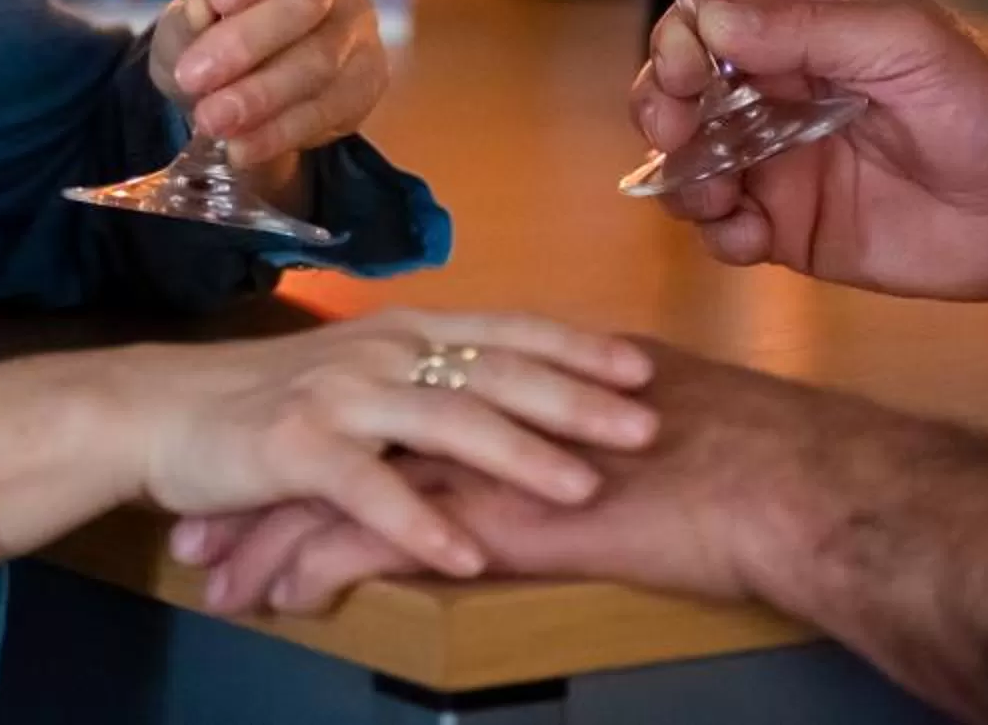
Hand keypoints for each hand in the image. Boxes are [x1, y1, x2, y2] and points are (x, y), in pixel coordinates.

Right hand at [131, 312, 656, 578]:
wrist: (160, 411)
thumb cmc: (272, 399)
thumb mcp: (364, 378)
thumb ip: (430, 383)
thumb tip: (518, 400)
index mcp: (406, 331)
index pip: (509, 331)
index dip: (578, 348)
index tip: (645, 368)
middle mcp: (382, 352)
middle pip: (496, 372)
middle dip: (577, 402)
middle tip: (647, 429)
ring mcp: (340, 395)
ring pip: (446, 421)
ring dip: (519, 458)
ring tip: (581, 492)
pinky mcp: (295, 446)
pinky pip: (368, 488)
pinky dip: (420, 523)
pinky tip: (466, 556)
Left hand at [148, 0, 384, 169]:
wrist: (233, 94)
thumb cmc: (208, 39)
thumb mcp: (180, 29)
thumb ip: (187, 18)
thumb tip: (201, 7)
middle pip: (306, 1)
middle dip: (246, 43)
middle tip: (194, 77)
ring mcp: (360, 27)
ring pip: (320, 60)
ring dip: (261, 95)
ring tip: (211, 121)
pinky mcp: (369, 79)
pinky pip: (332, 107)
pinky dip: (281, 131)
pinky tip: (242, 146)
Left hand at [178, 342, 987, 724]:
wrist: (778, 483)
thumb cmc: (737, 471)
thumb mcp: (637, 450)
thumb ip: (583, 451)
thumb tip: (561, 478)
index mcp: (514, 386)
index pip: (393, 410)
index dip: (326, 447)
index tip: (272, 480)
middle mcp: (481, 405)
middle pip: (343, 443)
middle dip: (267, 487)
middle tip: (209, 524)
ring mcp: (481, 453)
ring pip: (339, 488)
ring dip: (269, 534)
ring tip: (216, 577)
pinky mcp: (488, 508)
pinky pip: (376, 537)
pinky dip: (316, 566)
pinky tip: (278, 600)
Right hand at [636, 0, 987, 299]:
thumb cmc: (981, 108)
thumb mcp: (900, 43)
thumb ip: (804, 30)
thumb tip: (709, 23)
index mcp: (806, 30)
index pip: (711, 15)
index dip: (681, 37)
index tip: (687, 67)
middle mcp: (781, 91)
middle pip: (681, 87)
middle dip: (661, 106)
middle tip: (676, 134)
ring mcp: (780, 162)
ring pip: (690, 161)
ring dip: (683, 176)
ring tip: (720, 195)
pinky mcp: (791, 227)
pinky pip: (725, 229)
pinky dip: (719, 234)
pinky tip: (752, 237)